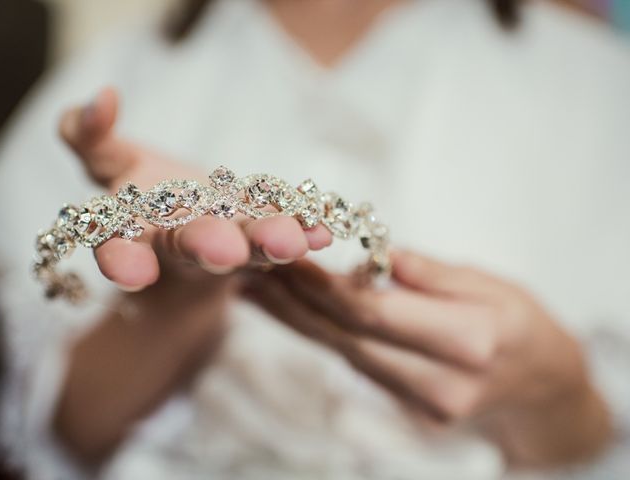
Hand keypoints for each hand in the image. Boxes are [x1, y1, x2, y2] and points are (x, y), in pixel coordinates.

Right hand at [59, 87, 331, 289]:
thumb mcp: (109, 160)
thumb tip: (101, 97)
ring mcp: (229, 245)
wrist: (192, 227)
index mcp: (135, 230)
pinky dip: (304, 231)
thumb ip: (89, 133)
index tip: (133, 273)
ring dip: (268, 241)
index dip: (122, 259)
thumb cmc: (146, 193)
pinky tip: (323, 231)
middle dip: (206, 246)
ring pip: (245, 244)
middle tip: (225, 250)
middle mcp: (182, 244)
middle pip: (189, 246)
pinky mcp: (265, 238)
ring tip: (293, 240)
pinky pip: (285, 234)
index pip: (119, 245)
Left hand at [244, 251, 611, 465]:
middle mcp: (437, 382)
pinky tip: (288, 310)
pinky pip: (350, 363)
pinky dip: (317, 333)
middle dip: (292, 299)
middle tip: (248, 265)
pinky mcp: (403, 407)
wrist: (540, 387)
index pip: (372, 312)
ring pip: (339, 352)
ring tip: (252, 284)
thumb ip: (433, 275)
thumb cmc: (521, 322)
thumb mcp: (492, 284)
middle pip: (345, 336)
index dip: (319, 284)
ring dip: (292, 318)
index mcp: (466, 341)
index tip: (280, 252)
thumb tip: (382, 256)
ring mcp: (418, 404)